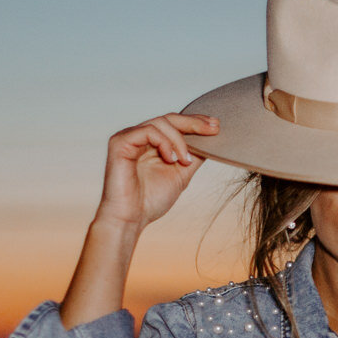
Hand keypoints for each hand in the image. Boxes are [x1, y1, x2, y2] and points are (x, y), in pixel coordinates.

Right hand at [94, 112, 216, 229]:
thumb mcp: (181, 174)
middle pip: (169, 118)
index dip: (196, 122)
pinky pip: (147, 131)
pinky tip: (171, 159)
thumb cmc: (150, 201)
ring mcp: (128, 138)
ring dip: (179, 140)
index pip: (175, 124)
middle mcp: (138, 137)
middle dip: (194, 123)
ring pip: (160, 122)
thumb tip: (211, 141)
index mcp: (151, 143)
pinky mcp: (120, 143)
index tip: (216, 127)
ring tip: (186, 161)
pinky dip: (164, 143)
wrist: (131, 219)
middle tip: (213, 129)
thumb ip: (193, 156)